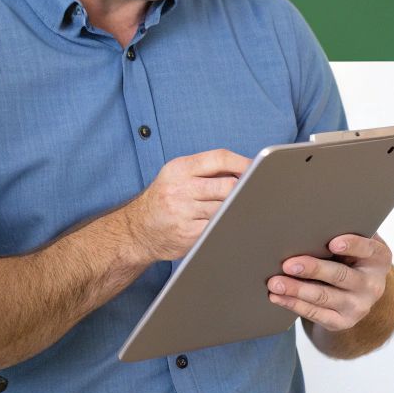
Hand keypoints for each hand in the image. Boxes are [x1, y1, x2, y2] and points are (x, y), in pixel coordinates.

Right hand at [120, 149, 249, 261]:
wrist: (137, 230)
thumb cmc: (164, 199)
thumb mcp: (177, 176)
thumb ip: (206, 170)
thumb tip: (246, 168)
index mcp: (179, 169)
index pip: (219, 158)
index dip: (242, 162)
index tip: (256, 168)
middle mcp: (180, 189)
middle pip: (227, 185)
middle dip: (243, 189)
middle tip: (254, 192)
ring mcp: (183, 213)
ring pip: (226, 208)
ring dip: (238, 209)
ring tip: (244, 208)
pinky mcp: (188, 234)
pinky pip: (219, 227)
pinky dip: (228, 224)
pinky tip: (231, 223)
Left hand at [267, 233, 392, 331]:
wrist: (360, 293)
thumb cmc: (352, 258)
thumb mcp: (358, 244)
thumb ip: (345, 232)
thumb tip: (311, 220)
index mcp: (379, 258)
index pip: (367, 249)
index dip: (351, 245)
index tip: (332, 243)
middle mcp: (372, 284)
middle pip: (340, 275)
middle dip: (312, 269)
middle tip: (288, 264)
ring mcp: (359, 306)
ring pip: (324, 297)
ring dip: (296, 289)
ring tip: (275, 282)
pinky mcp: (343, 322)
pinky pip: (316, 314)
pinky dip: (294, 304)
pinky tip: (278, 297)